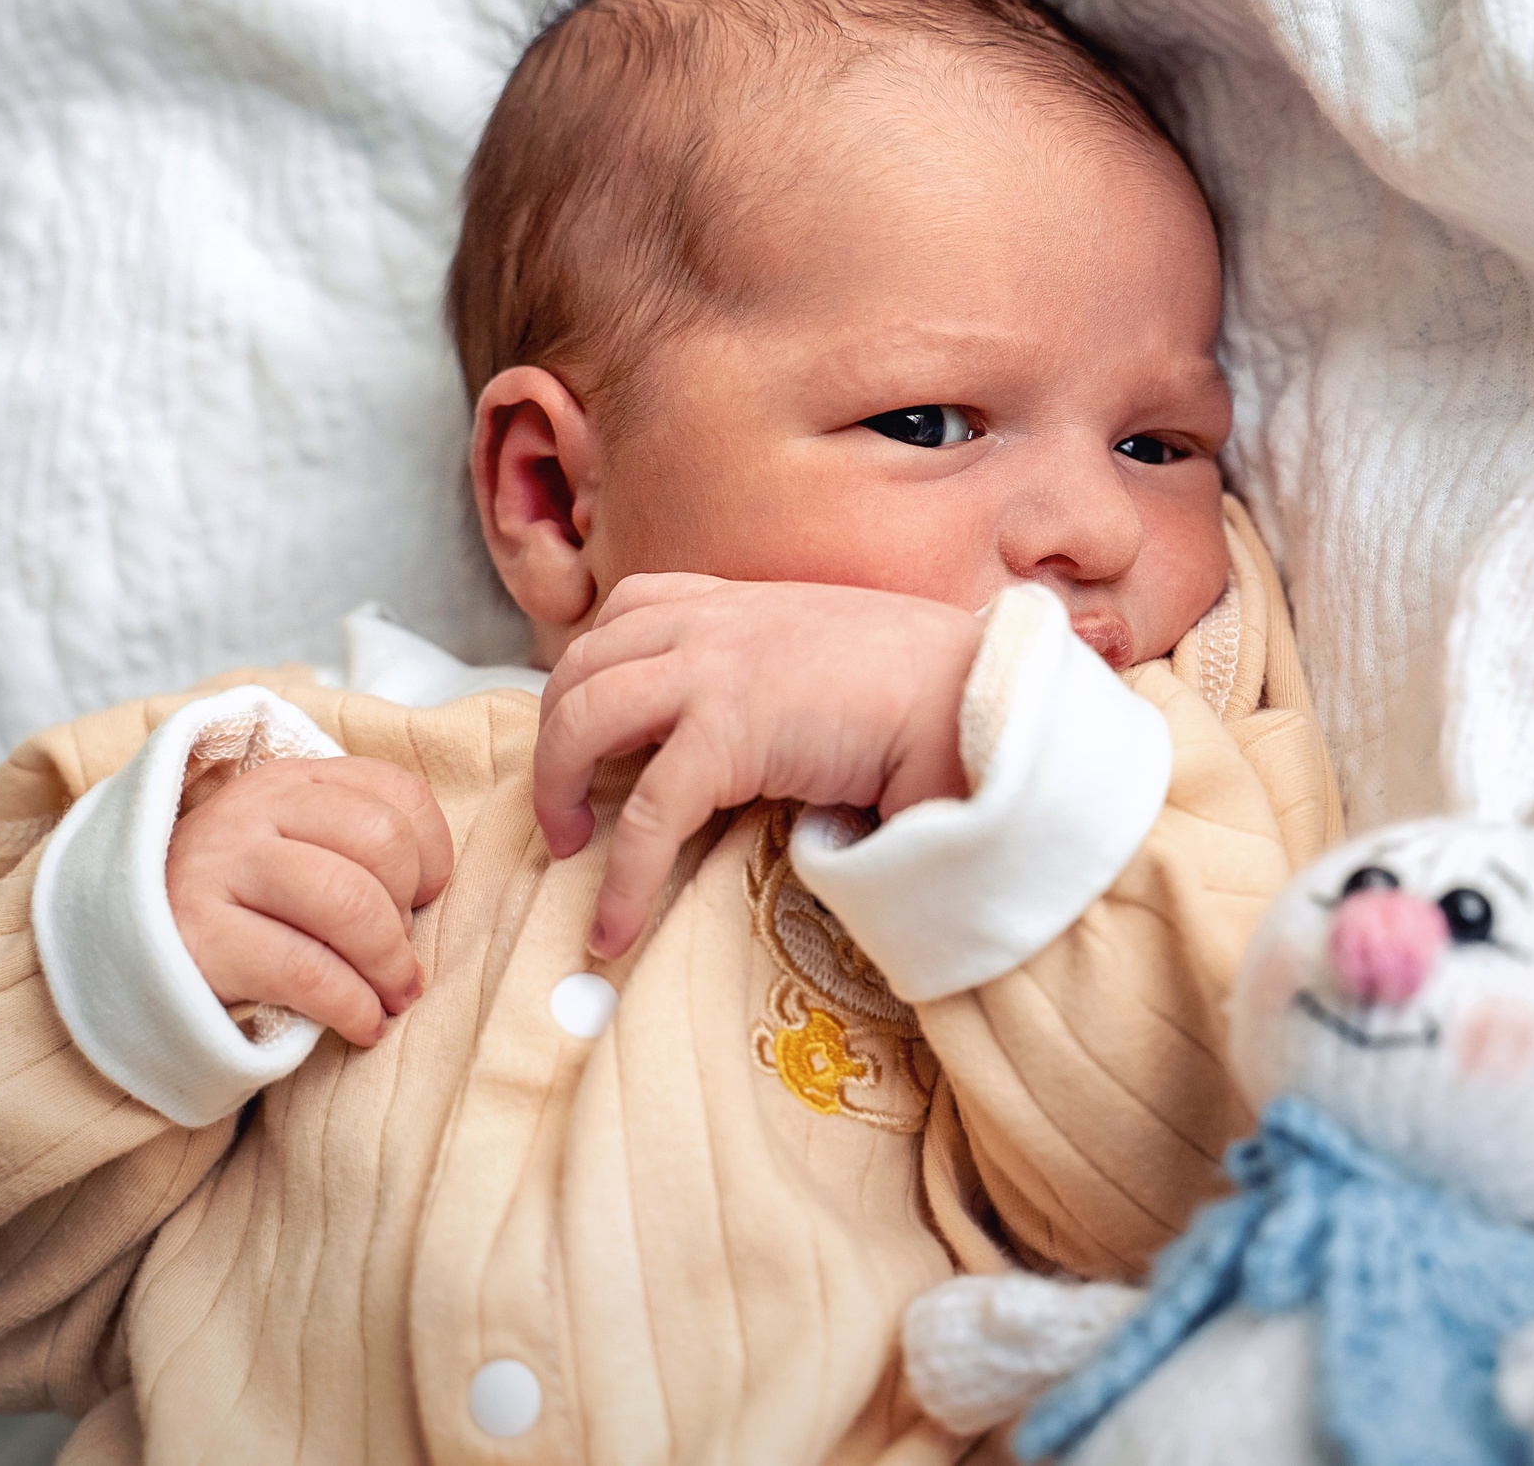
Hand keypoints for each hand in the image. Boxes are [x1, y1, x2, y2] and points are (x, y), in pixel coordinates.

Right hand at [166, 757, 453, 1046]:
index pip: (398, 792)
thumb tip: (434, 893)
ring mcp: (219, 869)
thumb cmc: (236, 911)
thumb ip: (354, 848)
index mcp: (288, 782)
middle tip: (400, 963)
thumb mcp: (291, 854)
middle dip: (408, 915)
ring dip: (389, 964)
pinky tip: (361, 1026)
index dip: (433, 853)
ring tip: (391, 998)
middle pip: (383, 843)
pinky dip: (353, 1006)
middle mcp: (252, 812)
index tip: (422, 901)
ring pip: (349, 902)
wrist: (120, 958)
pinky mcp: (198, 938)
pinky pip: (308, 971)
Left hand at [534, 574, 982, 958]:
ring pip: (582, 720)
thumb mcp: (841, 658)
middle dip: (553, 737)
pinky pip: (643, 813)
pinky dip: (618, 879)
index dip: (592, 671)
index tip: (591, 734)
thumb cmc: (936, 687)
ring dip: (556, 788)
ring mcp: (715, 671)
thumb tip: (776, 738)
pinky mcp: (730, 734)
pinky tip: (612, 929)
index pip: (627, 610)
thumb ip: (789, 677)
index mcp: (741, 603)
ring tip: (570, 851)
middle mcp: (713, 623)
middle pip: (580, 665)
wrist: (981, 693)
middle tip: (565, 804)